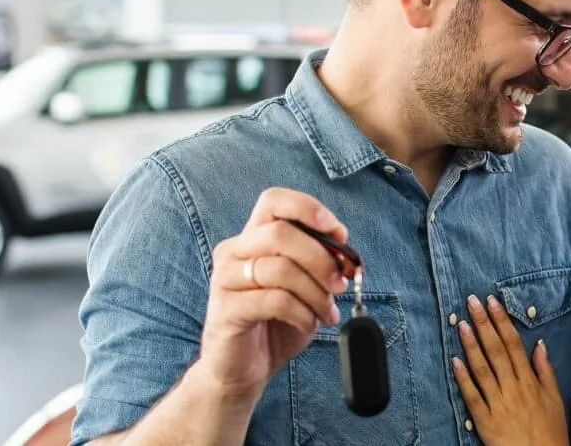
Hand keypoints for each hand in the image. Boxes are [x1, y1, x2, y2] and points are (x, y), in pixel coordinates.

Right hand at [196, 187, 349, 395]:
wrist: (243, 369)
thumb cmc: (275, 323)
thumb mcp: (305, 289)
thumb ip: (320, 266)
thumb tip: (346, 255)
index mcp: (253, 239)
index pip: (274, 200)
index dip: (309, 209)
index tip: (338, 232)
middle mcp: (233, 252)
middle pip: (280, 232)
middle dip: (320, 257)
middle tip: (339, 284)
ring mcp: (225, 279)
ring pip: (280, 268)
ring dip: (315, 292)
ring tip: (326, 311)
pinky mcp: (225, 309)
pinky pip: (274, 300)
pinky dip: (302, 312)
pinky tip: (307, 323)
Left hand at [452, 295, 569, 445]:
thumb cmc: (550, 434)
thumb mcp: (556, 400)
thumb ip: (546, 372)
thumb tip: (540, 346)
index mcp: (531, 382)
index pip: (514, 344)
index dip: (502, 322)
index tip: (492, 303)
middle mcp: (514, 389)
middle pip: (497, 350)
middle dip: (484, 324)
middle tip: (472, 302)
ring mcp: (499, 404)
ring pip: (482, 369)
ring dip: (471, 345)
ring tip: (461, 324)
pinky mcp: (485, 422)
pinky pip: (473, 397)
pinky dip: (463, 378)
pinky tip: (454, 361)